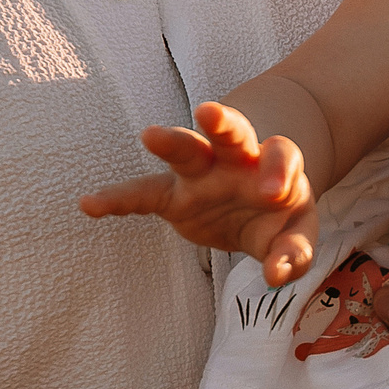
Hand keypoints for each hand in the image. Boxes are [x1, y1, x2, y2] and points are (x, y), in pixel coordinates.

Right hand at [79, 102, 320, 286]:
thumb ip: (295, 252)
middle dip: (222, 122)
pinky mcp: (172, 195)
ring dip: (170, 141)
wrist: (258, 201)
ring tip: (149, 136)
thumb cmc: (281, 214)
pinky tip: (90, 205)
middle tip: (211, 113)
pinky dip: (118, 199)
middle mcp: (236, 159)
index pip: (281, 155)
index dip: (278, 169)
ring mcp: (201, 173)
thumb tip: (276, 275)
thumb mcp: (297, 232)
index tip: (274, 192)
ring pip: (186, 149)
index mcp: (274, 163)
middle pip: (231, 132)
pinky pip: (143, 194)